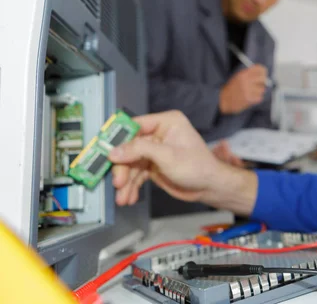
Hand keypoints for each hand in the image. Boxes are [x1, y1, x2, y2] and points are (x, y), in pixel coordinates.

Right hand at [108, 110, 257, 214]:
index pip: (134, 125)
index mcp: (166, 122)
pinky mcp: (153, 165)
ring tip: (122, 196)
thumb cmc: (198, 167)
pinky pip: (136, 174)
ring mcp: (155, 150)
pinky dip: (131, 186)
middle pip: (129, 147)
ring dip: (125, 181)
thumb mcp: (168, 156)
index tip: (104, 150)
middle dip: (122, 167)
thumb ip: (140, 150)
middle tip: (118, 182)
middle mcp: (159, 134)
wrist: (210, 187)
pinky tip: (128, 197)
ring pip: (130, 163)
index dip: (117, 137)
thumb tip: (115, 150)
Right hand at [219, 65, 266, 113]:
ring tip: (253, 92)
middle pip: (263, 79)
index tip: (263, 74)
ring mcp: (248, 90)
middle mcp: (246, 81)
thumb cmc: (231, 89)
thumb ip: (249, 74)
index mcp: (243, 74)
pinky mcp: (249, 99)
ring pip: (262, 89)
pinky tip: (251, 97)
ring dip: (259, 91)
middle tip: (260, 84)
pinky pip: (260, 97)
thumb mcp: (238, 77)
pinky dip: (257, 98)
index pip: (259, 69)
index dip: (263, 71)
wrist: (223, 100)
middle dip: (263, 82)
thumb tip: (262, 74)